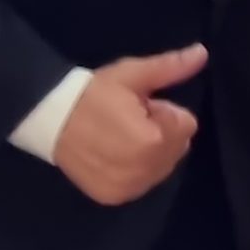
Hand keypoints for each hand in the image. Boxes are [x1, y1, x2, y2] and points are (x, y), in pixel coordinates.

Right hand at [52, 46, 206, 205]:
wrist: (47, 118)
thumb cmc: (93, 94)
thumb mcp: (132, 75)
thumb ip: (171, 68)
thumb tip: (202, 52)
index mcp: (153, 141)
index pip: (186, 124)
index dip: (163, 111)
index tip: (138, 107)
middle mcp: (143, 170)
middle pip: (178, 147)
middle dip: (160, 132)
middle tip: (128, 121)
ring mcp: (128, 187)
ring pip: (162, 166)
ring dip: (149, 152)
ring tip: (118, 136)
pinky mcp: (113, 196)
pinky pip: (141, 183)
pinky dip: (134, 170)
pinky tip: (113, 155)